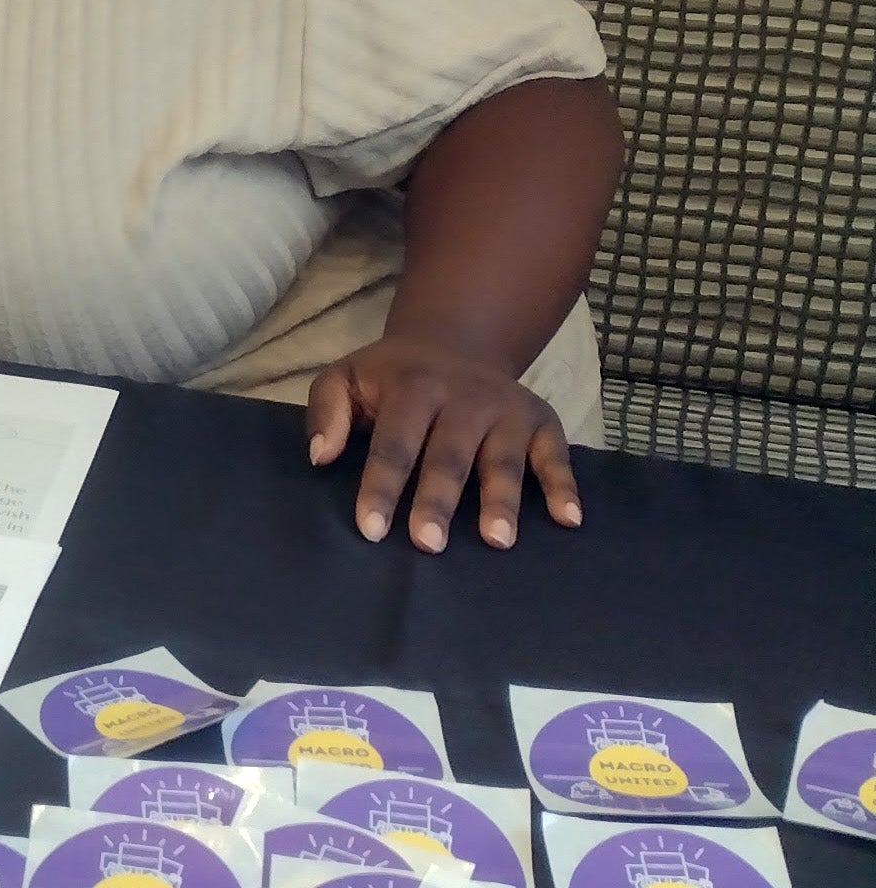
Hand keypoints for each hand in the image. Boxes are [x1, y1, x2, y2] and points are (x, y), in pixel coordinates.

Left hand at [306, 336, 582, 553]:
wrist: (456, 343)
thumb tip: (320, 456)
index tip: (371, 530)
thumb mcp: (346, 377)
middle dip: (438, 500)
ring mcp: (506, 410)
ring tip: (497, 540)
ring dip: (501, 500)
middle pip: (448, 456)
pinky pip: (555, 456)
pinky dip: (564, 486)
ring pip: (501, 461)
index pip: (394, 443)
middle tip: (428, 543)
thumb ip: (326, 411)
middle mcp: (464, 398)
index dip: (381, 486)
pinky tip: (568, 519)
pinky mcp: (542, 421)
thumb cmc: (391, 378)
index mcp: (413, 388)